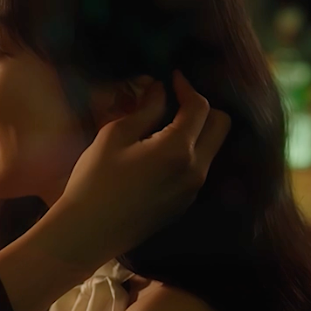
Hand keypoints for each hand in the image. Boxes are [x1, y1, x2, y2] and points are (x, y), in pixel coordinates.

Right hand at [45, 71, 231, 266]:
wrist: (88, 232)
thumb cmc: (94, 181)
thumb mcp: (114, 137)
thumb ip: (144, 110)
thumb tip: (160, 90)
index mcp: (178, 149)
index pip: (200, 107)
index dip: (187, 87)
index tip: (172, 78)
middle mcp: (196, 169)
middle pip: (221, 125)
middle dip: (203, 107)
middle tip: (176, 101)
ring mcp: (193, 189)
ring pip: (213, 147)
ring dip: (198, 131)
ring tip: (168, 125)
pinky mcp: (185, 203)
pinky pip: (200, 168)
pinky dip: (190, 151)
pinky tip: (162, 152)